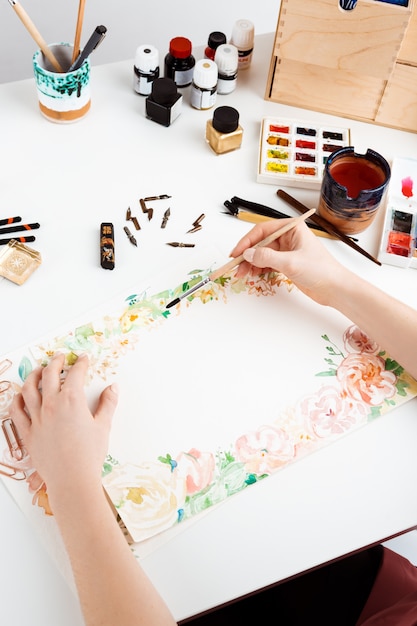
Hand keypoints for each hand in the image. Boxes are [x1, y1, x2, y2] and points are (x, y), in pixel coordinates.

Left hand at [10, 353, 117, 505]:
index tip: (83, 359)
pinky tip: (21, 395)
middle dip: (55, 362)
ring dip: (33, 375)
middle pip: (49, 375)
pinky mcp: (28, 432)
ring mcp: (37, 418)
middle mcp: (52, 405)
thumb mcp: (103, 426)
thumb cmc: (89, 454)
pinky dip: (17, 399)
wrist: (72, 479)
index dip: (80, 363)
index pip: (76, 373)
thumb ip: (108, 403)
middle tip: (60, 358)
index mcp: (72, 400)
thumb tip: (113, 388)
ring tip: (38, 370)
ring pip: (29, 388)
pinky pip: (16, 411)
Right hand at [230, 219, 344, 305]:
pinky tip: (252, 275)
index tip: (237, 253)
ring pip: (262, 254)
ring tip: (242, 274)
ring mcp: (287, 251)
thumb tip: (248, 254)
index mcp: (292, 228)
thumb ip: (267, 257)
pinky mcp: (287, 264)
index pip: (263, 230)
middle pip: (260, 243)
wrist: (335, 289)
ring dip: (251, 264)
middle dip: (248, 255)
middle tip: (236, 267)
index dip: (247, 241)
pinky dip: (258, 269)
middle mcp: (288, 237)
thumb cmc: (321, 270)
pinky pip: (267, 263)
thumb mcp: (291, 262)